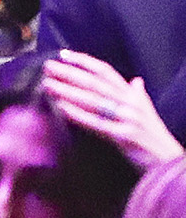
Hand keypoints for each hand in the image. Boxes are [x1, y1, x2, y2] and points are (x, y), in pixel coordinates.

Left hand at [42, 48, 184, 169]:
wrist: (168, 162)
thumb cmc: (153, 136)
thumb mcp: (147, 111)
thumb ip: (138, 94)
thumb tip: (136, 80)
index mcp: (133, 94)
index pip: (106, 71)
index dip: (84, 61)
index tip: (63, 55)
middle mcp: (130, 102)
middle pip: (95, 83)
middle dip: (70, 73)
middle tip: (48, 67)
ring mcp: (128, 118)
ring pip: (93, 101)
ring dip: (68, 91)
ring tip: (49, 85)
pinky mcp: (125, 136)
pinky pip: (98, 123)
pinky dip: (79, 115)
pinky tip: (63, 108)